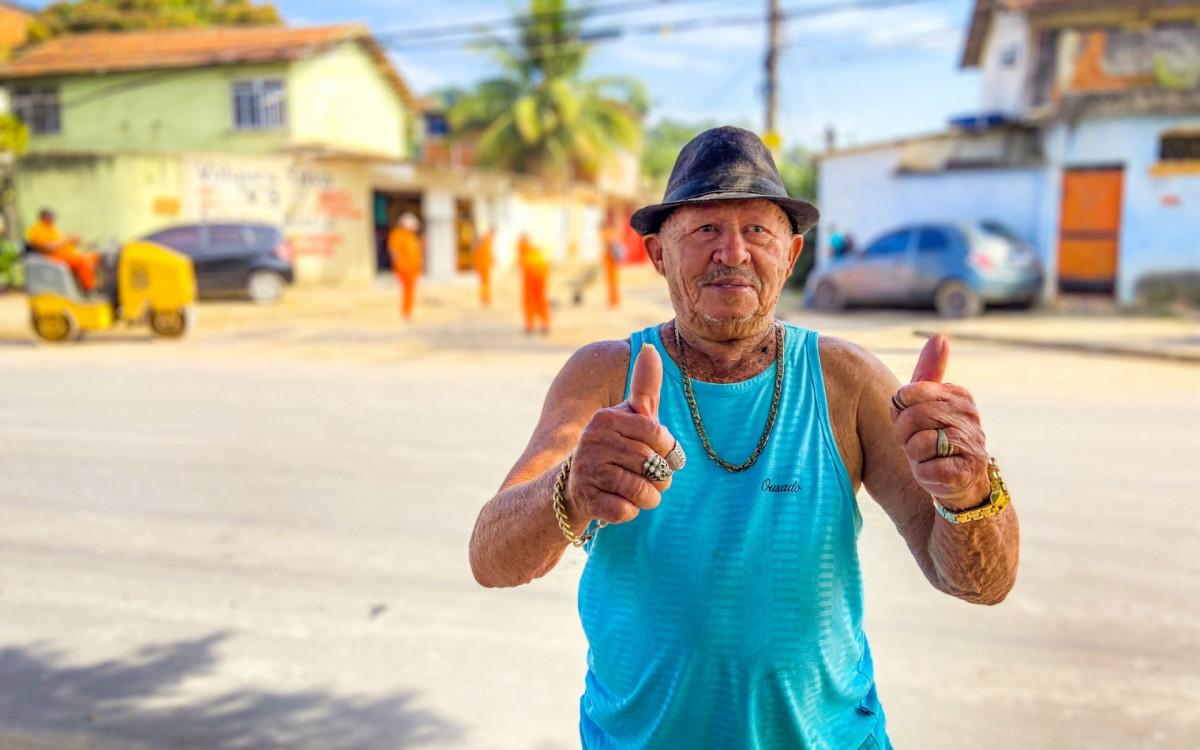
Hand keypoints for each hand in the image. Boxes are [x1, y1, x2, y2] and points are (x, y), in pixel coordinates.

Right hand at [566, 344, 677, 524]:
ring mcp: (586, 470)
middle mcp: (592, 441)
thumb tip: (649, 347)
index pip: (658, 435)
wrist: (573, 488)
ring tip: (637, 493)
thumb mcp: (629, 419)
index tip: (659, 455)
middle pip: (652, 464)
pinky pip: (625, 511)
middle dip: (660, 478)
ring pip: (642, 491)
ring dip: (648, 498)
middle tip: (650, 479)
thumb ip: (643, 388)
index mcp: (606, 418)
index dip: (667, 451)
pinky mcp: (584, 500)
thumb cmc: (613, 450)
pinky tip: (618, 503)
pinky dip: (629, 512)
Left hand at [891, 335, 989, 509]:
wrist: (959, 483)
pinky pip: (926, 469)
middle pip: (911, 417)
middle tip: (915, 442)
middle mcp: (969, 416)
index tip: (911, 419)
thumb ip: (929, 371)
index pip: (907, 394)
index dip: (899, 411)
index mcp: (958, 395)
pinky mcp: (965, 472)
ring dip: (914, 455)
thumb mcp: (927, 403)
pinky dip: (922, 474)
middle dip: (903, 434)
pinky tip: (935, 473)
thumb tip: (940, 336)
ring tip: (928, 457)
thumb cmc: (935, 438)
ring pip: (918, 444)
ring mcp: (971, 444)